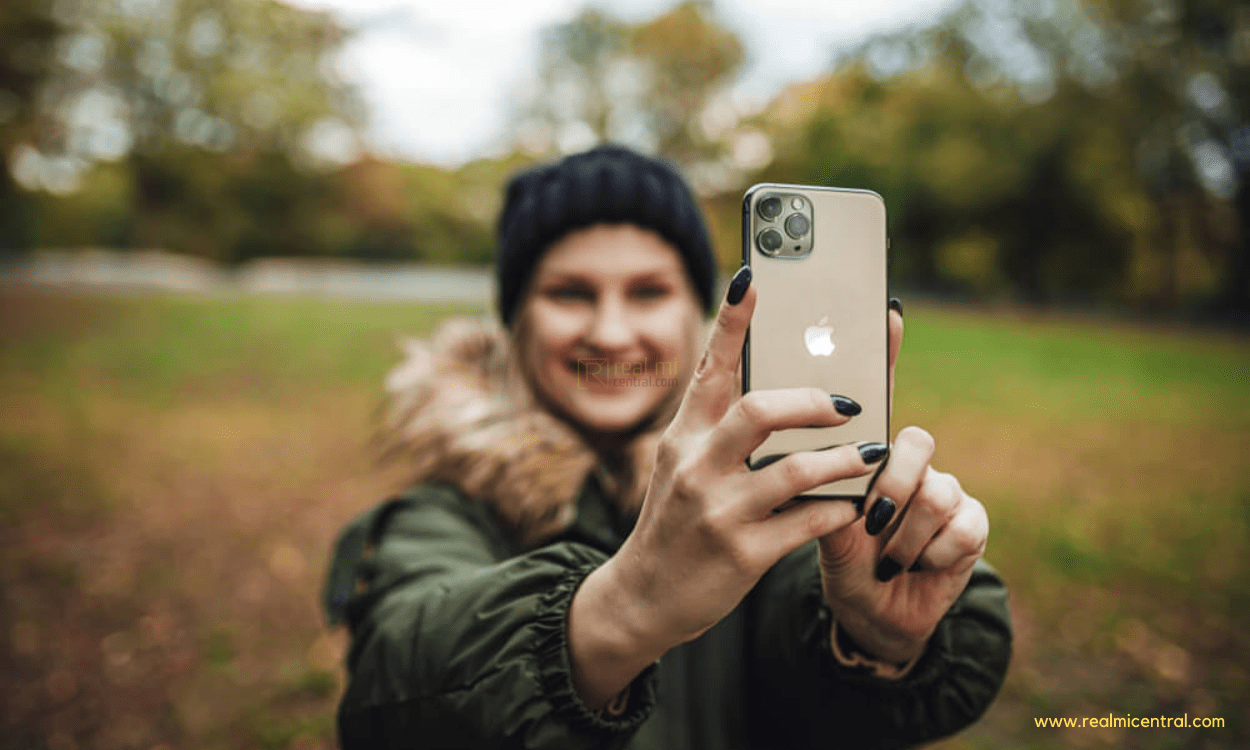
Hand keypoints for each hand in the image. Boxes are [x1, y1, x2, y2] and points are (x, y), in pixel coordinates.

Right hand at [570, 268, 886, 706]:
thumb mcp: (684, 468)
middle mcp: (695, 466)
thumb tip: (786, 390)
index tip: (753, 278)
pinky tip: (853, 507)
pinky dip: (839, 511)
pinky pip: (808, 523)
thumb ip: (720, 431)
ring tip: (867, 453)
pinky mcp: (742, 554)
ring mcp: (718, 512)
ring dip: (842, 459)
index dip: (734, 322)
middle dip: (812, 400)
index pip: (710, 368)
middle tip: (847, 402)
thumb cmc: (677, 522)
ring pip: (795, 469)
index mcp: (683, 436)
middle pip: (759, 411)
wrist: (642, 597)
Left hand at [816, 305, 988, 664]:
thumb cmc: (840, 561)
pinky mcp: (973, 525)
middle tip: (870, 519)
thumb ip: (811, 485)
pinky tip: (911, 567)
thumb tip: (795, 444)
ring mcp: (945, 490)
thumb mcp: (814, 526)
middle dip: (891, 483)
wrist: (871, 617)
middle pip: (914, 442)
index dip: (884, 352)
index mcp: (867, 453)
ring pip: (933, 490)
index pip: (876, 395)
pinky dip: (926, 555)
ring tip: (885, 556)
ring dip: (902, 534)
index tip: (885, 309)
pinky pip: (957, 527)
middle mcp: (910, 463)